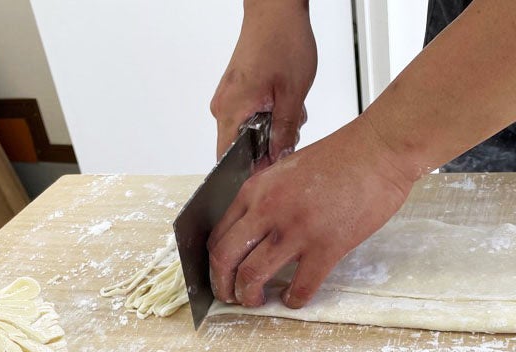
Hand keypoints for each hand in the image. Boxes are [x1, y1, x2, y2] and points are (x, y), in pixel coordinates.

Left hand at [207, 116, 417, 307]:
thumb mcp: (287, 171)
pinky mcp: (326, 247)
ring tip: (256, 301)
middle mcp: (268, 210)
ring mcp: (296, 230)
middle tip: (231, 296)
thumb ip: (267, 199)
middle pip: (226, 258)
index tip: (221, 275)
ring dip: (249, 296)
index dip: (214, 263)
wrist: (378, 150)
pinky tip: (294, 298)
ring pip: (253, 275)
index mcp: (256, 190)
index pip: (219, 235)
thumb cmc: (341, 157)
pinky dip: (293, 300)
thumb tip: (255, 231)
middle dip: (224, 285)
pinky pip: (301, 286)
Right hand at [210, 0, 315, 161]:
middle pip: (240, 148)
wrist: (275, 9)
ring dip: (272, 129)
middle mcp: (223, 107)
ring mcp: (227, 98)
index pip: (227, 159)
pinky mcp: (235, 91)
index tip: (270, 172)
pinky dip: (268, 115)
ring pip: (247, 132)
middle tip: (290, 131)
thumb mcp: (292, 94)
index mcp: (231, 110)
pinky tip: (283, 102)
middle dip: (268, 147)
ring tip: (290, 109)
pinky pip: (249, 116)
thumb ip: (284, 130)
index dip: (249, 170)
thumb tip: (278, 157)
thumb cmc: (281, 42)